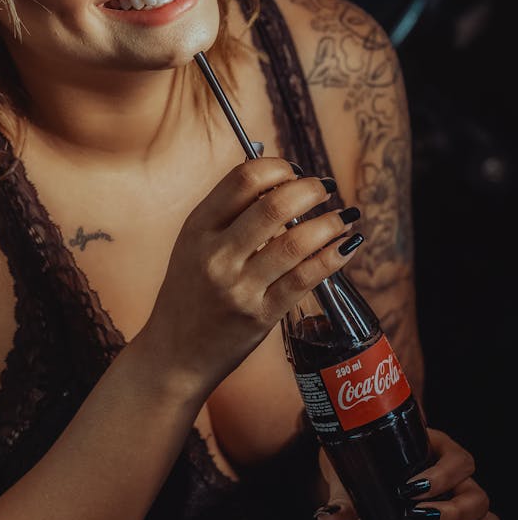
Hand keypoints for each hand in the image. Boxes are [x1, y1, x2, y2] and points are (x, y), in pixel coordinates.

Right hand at [140, 157, 361, 395]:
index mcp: (197, 228)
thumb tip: (273, 165)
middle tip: (325, 189)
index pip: (243, 180)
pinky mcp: (260, 316)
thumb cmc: (189, 293)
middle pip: (273, 205)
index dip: (278, 167)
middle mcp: (216, 255)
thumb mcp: (193, 244)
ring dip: (329, 223)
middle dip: (310, 190)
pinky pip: (305, 279)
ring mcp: (239, 287)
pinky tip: (345, 245)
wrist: (174, 353)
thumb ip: (228, 210)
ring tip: (343, 217)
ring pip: (295, 243)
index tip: (295, 171)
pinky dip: (332, 257)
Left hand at [315, 429, 502, 519]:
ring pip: (483, 511)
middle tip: (421, 517)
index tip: (411, 489)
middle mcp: (451, 473)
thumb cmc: (357, 462)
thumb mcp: (350, 475)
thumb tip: (328, 517)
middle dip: (455, 508)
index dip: (443, 475)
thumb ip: (342, 497)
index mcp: (432, 449)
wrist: (355, 468)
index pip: (455, 458)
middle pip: (473, 489)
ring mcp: (457, 496)